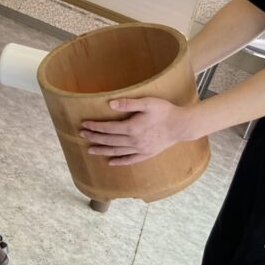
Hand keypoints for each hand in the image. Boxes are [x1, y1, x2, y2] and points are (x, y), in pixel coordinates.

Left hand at [79, 97, 193, 165]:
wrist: (182, 126)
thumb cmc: (165, 111)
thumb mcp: (147, 102)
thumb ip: (129, 103)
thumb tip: (111, 103)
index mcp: (132, 128)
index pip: (108, 128)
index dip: (95, 127)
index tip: (84, 124)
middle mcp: (134, 141)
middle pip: (110, 140)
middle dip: (95, 138)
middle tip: (82, 135)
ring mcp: (140, 149)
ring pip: (117, 151)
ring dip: (103, 150)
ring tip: (91, 150)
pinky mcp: (147, 154)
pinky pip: (130, 160)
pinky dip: (119, 161)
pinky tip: (111, 162)